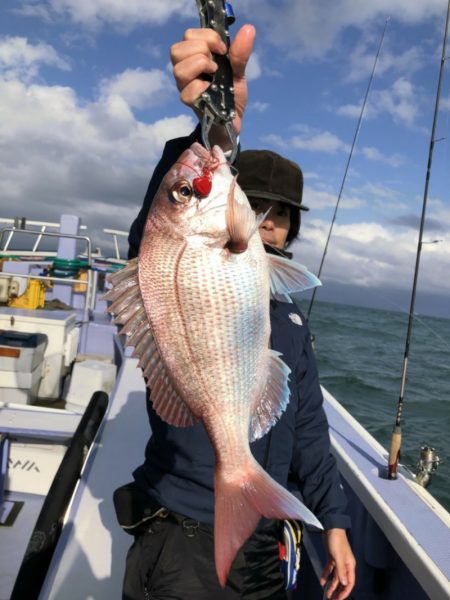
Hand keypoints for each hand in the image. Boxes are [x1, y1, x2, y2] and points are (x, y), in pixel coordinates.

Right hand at [170, 25, 255, 143]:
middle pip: (176, 50)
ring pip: (178, 70)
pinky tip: (211, 90)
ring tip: (214, 74)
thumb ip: (240, 53)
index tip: (223, 50)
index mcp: (194, 58)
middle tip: (216, 63)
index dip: (207, 37)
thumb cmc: (230, 96)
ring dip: (199, 67)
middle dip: (201, 50)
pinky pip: (187, 92)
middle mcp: (185, 71)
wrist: (232, 122)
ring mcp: (184, 88)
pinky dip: (201, 88)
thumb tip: (249, 29)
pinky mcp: (190, 104)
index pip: (188, 36)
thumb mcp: (239, 72)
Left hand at [320, 529, 355, 598]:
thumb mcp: (338, 556)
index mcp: (350, 565)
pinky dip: (326, 575)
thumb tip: (344, 584)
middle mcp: (345, 565)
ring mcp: (338, 561)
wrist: (331, 527)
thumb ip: (340, 570)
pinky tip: (322, 581)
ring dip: (332, 585)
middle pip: (342, 581)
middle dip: (338, 591)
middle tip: (332, 599)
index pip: (350, 582)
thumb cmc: (336, 541)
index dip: (345, 592)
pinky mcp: (331, 557)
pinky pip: (329, 569)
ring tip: (327, 595)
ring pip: (336, 577)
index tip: (339, 599)